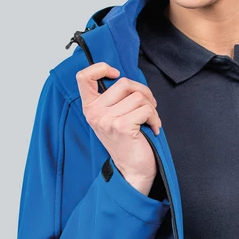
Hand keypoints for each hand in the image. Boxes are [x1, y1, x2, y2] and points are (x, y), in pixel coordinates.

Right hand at [75, 62, 162, 194]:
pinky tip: (153, 128)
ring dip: (151, 107)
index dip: (100, 68)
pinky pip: (146, 109)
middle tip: (148, 105)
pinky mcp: (121, 126)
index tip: (115, 74)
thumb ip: (114, 98)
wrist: (132, 170)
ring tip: (149, 120)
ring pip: (138, 96)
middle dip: (143, 92)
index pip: (84, 77)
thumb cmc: (126, 142)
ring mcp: (107, 120)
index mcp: (90, 108)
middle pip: (123, 83)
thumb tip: (125, 78)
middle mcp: (94, 113)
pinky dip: (155, 118)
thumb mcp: (113, 117)